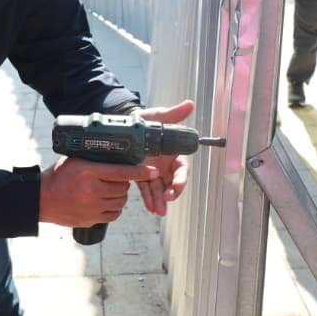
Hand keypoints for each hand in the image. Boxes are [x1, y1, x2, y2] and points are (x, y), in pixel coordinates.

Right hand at [38, 156, 158, 227]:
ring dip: (120, 195)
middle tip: (116, 179)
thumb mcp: (76, 161)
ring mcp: (92, 207)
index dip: (140, 172)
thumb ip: (96, 159)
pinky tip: (106, 202)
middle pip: (123, 188)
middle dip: (124, 183)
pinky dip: (114, 208)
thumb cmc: (58, 176)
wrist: (41, 199)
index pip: (122, 172)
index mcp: (89, 172)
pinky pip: (114, 214)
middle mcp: (92, 191)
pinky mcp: (91, 219)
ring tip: (109, 190)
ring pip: (120, 202)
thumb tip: (119, 154)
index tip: (153, 171)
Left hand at [132, 99, 195, 216]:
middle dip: (170, 194)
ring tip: (158, 210)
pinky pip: (146, 188)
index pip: (181, 169)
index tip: (176, 186)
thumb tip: (189, 104)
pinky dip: (149, 198)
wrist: (127, 126)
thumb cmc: (146, 120)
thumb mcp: (159, 117)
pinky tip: (150, 207)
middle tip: (167, 200)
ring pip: (159, 188)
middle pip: (171, 182)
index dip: (180, 179)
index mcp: (174, 152)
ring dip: (159, 200)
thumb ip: (174, 114)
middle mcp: (165, 164)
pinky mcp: (141, 175)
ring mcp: (154, 171)